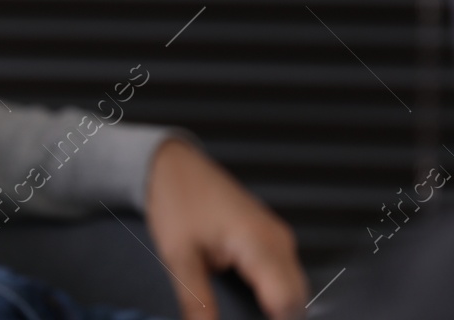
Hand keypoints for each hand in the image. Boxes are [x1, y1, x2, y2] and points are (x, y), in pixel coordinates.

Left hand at [144, 137, 307, 319]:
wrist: (173, 164)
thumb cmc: (176, 201)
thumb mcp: (179, 256)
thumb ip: (197, 300)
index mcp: (259, 243)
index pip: (288, 303)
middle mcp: (278, 241)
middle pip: (297, 300)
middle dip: (280, 318)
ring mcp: (279, 238)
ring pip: (295, 290)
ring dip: (279, 309)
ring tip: (250, 316)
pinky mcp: (272, 238)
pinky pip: (285, 276)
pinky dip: (275, 295)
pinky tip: (255, 305)